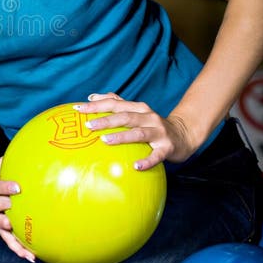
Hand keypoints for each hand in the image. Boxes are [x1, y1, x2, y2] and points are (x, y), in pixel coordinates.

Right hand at [0, 159, 35, 261]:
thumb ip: (7, 161)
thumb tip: (26, 150)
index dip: (4, 187)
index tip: (17, 187)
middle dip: (3, 207)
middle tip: (15, 207)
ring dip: (9, 231)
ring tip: (21, 240)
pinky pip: (6, 240)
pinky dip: (16, 248)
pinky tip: (29, 256)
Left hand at [74, 92, 193, 169]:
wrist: (183, 135)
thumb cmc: (152, 125)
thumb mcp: (137, 112)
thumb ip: (116, 103)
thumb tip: (92, 96)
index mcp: (139, 108)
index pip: (115, 104)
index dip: (96, 105)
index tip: (78, 109)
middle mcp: (148, 117)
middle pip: (125, 116)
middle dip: (105, 120)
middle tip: (88, 125)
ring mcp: (158, 132)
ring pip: (138, 133)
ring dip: (121, 136)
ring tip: (105, 140)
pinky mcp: (167, 147)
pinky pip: (156, 155)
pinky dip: (147, 160)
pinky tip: (135, 166)